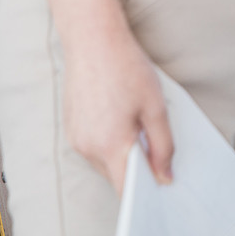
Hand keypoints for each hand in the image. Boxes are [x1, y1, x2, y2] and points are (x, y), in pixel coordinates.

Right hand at [9, 0, 174, 194]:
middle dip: (138, 171)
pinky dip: (110, 143)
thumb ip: (162, 147)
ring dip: (123, 155)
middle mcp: (87, 148)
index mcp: (110, 145)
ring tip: (138, 127)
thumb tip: (164, 177)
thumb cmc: (127, 70)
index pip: (126, 189)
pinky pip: (94, 148)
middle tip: (159, 153)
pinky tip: (121, 120)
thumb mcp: (155, 109)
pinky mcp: (71, 129)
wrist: (93, 41)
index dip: (145, 194)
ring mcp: (75, 139)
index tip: (163, 191)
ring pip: (105, 163)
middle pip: (116, 177)